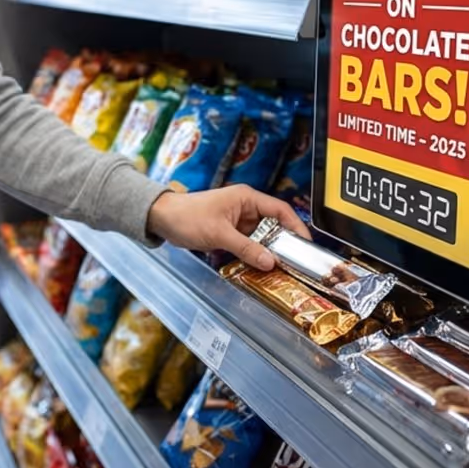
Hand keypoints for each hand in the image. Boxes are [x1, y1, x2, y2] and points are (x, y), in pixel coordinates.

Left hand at [145, 184, 310, 270]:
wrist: (162, 219)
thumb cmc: (187, 216)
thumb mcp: (219, 234)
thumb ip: (246, 248)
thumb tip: (270, 262)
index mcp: (247, 198)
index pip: (281, 211)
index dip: (296, 227)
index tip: (306, 245)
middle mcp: (246, 208)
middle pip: (274, 226)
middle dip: (284, 244)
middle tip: (294, 263)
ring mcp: (238, 220)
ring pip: (262, 237)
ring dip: (268, 251)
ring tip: (279, 269)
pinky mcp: (230, 232)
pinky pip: (249, 244)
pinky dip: (255, 254)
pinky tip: (259, 267)